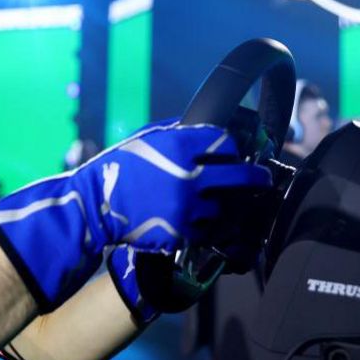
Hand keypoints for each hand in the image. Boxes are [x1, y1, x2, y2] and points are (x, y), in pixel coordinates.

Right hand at [0, 120, 270, 310]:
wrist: (96, 204)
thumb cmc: (120, 167)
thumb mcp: (147, 139)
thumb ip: (177, 132)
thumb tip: (206, 127)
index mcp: (180, 146)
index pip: (226, 141)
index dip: (232, 146)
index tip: (234, 152)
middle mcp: (189, 175)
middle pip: (240, 176)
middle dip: (255, 177)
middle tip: (262, 179)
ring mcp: (187, 207)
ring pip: (225, 207)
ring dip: (227, 205)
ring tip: (226, 204)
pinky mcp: (181, 232)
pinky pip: (207, 230)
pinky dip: (208, 227)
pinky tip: (204, 222)